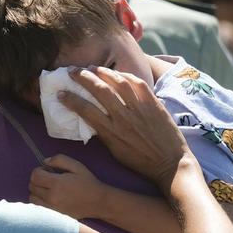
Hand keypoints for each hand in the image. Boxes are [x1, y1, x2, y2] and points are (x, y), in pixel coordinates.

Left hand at [29, 155, 106, 219]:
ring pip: (32, 198)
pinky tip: (49, 198)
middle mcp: (52, 197)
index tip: (47, 171)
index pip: (35, 176)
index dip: (39, 170)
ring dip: (37, 191)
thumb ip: (59, 160)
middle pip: (31, 186)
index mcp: (57, 184)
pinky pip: (38, 207)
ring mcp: (52, 208)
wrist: (98, 202)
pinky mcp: (54, 215)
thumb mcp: (76, 166)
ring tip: (48, 189)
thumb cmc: (88, 182)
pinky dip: (40, 201)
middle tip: (49, 179)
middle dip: (37, 180)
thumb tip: (44, 162)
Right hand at [58, 67, 189, 187]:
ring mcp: (139, 109)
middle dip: (83, 78)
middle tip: (72, 71)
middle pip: (99, 91)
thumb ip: (104, 135)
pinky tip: (118, 73)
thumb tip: (91, 120)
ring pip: (118, 83)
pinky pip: (138, 84)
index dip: (71, 99)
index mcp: (111, 132)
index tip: (61, 93)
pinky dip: (126, 76)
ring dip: (103, 72)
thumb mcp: (116, 152)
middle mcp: (123, 118)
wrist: (171, 164)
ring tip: (93, 68)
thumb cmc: (142, 162)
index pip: (85, 110)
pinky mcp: (154, 104)